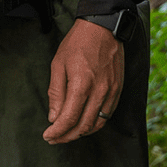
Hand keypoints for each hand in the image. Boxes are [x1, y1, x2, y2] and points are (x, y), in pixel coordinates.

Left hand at [43, 19, 124, 144]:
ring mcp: (111, 91)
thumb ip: (56, 92)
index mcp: (81, 84)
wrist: (103, 28)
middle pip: (83, 126)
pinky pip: (107, 114)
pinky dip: (95, 123)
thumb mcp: (58, 64)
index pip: (69, 118)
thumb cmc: (78, 43)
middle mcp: (99, 91)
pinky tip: (85, 123)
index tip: (48, 136)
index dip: (57, 131)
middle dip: (67, 136)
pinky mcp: (118, 90)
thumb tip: (54, 117)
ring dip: (82, 133)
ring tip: (68, 134)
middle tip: (55, 138)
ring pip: (97, 123)